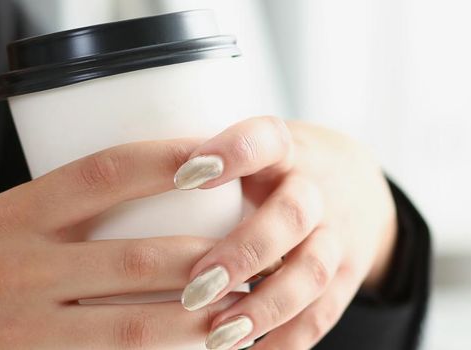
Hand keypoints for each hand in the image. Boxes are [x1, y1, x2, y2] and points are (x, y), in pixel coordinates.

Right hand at [0, 139, 239, 348]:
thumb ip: (59, 216)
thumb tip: (148, 198)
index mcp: (11, 217)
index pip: (102, 174)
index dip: (165, 160)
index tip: (215, 158)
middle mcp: (18, 272)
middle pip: (137, 261)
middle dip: (208, 261)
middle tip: (254, 258)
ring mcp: (24, 330)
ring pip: (134, 330)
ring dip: (198, 325)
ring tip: (243, 315)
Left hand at [174, 116, 397, 349]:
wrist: (359, 186)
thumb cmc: (275, 169)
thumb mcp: (253, 150)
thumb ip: (204, 161)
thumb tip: (112, 186)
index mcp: (286, 149)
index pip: (267, 139)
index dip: (232, 153)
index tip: (184, 175)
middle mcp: (317, 188)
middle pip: (291, 215)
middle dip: (243, 254)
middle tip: (195, 286)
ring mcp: (337, 234)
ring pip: (312, 270)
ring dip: (264, 307)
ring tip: (218, 336)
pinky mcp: (348, 276)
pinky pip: (322, 313)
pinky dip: (287, 340)